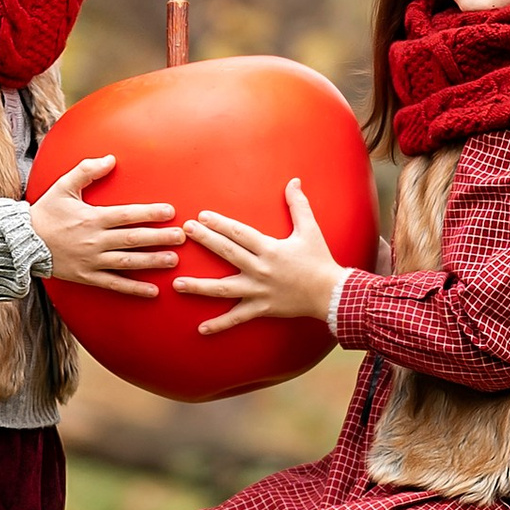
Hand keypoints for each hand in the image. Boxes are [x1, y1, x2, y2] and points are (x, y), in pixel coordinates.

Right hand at [30, 155, 182, 299]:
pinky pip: (114, 285)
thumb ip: (87, 170)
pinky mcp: (87, 277)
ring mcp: (92, 261)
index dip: (150, 213)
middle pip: (133, 239)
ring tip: (173, 260)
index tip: (170, 211)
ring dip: (152, 261)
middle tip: (181, 237)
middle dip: (159, 237)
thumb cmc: (45, 212)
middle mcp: (95, 241)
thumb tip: (110, 158)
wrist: (23, 242)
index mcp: (92, 218)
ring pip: (128, 263)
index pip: (127, 215)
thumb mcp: (63, 186)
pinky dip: (133, 288)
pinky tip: (153, 290)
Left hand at [172, 179, 343, 334]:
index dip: (219, 223)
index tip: (201, 216)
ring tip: (177, 283)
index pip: (239, 233)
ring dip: (199, 286)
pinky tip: (200, 328)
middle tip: (184, 231)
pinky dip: (219, 324)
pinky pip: (237, 318)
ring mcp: (259, 291)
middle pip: (227, 253)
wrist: (331, 294)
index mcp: (270, 249)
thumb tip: (294, 180)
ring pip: (224, 289)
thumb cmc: (319, 260)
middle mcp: (261, 270)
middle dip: (205, 240)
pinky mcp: (261, 309)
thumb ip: (298, 205)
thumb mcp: (310, 230)